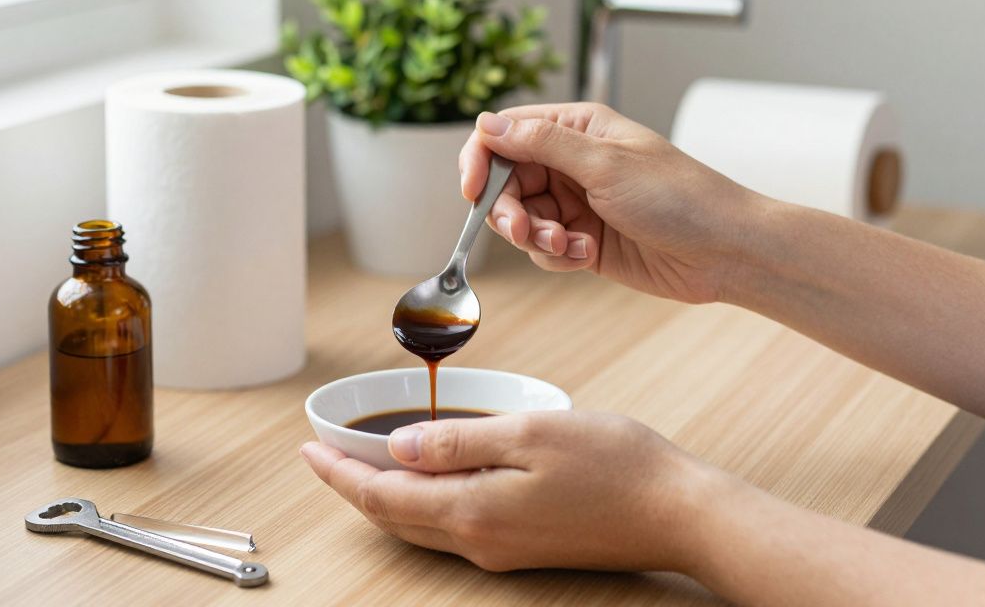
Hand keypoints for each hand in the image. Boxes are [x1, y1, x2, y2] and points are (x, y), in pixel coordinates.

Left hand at [300, 411, 718, 572]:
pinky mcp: (523, 550)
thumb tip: (399, 449)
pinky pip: (453, 528)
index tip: (307, 450)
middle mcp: (479, 542)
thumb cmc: (615, 465)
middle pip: (394, 518)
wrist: (678, 513)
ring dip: (385, 497)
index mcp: (473, 512)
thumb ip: (458, 442)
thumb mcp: (529, 433)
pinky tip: (426, 478)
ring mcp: (502, 552)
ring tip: (362, 464)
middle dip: (352, 487)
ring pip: (421, 526)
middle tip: (323, 454)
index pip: (380, 497)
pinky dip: (422, 503)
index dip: (338, 474)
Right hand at [458, 102, 759, 302]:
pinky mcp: (582, 240)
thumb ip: (542, 143)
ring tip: (567, 246)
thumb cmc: (681, 198)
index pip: (505, 133)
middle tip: (524, 231)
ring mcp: (576, 202)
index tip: (472, 191)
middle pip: (505, 181)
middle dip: (508, 210)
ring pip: (521, 219)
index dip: (481, 160)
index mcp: (577, 128)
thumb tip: (488, 123)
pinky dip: (555, 256)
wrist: (723, 252)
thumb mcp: (606, 165)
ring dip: (535, 237)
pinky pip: (543, 248)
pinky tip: (587, 256)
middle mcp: (571, 162)